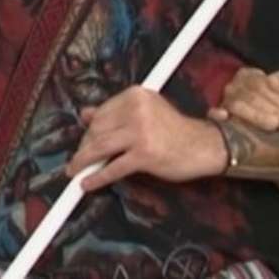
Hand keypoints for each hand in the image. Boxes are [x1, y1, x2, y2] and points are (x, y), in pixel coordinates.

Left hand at [66, 86, 227, 191]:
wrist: (203, 146)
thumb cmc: (174, 130)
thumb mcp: (146, 111)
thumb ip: (116, 111)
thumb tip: (85, 114)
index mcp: (136, 95)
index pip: (101, 112)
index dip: (89, 130)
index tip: (84, 142)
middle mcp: (137, 109)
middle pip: (97, 130)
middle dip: (86, 147)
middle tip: (79, 160)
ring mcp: (140, 131)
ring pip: (100, 147)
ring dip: (84, 162)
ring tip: (75, 170)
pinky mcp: (144, 154)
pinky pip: (113, 168)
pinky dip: (97, 178)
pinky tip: (87, 183)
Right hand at [208, 68, 278, 133]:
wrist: (248, 111)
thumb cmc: (271, 100)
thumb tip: (274, 84)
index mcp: (249, 76)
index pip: (261, 83)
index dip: (277, 98)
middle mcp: (234, 86)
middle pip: (252, 96)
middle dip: (273, 110)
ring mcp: (223, 100)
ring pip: (237, 105)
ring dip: (257, 116)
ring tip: (274, 125)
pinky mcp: (215, 115)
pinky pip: (212, 112)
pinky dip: (216, 114)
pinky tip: (224, 117)